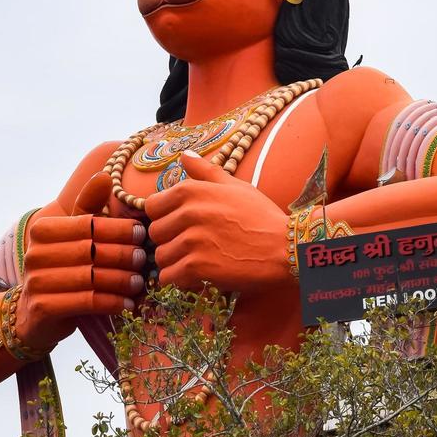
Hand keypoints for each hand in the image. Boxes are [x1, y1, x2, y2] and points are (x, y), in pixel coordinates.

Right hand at [15, 173, 145, 350]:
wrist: (33, 314)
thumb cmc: (62, 267)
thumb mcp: (73, 234)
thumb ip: (88, 205)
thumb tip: (105, 174)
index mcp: (44, 229)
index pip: (88, 224)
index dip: (118, 228)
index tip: (141, 233)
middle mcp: (35, 253)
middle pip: (91, 250)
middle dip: (122, 254)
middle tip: (144, 259)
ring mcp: (36, 281)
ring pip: (91, 277)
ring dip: (121, 280)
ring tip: (140, 282)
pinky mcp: (43, 308)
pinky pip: (86, 302)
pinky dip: (112, 302)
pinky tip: (128, 303)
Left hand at [145, 153, 288, 293]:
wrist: (284, 247)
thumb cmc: (261, 216)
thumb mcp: (235, 186)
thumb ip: (205, 171)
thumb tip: (185, 155)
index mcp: (191, 191)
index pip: (152, 206)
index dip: (164, 217)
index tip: (180, 226)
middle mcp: (187, 213)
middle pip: (155, 233)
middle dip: (170, 241)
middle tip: (192, 246)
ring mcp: (191, 240)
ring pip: (161, 257)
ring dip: (176, 263)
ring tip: (197, 261)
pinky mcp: (197, 267)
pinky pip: (169, 277)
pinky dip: (181, 281)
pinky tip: (199, 277)